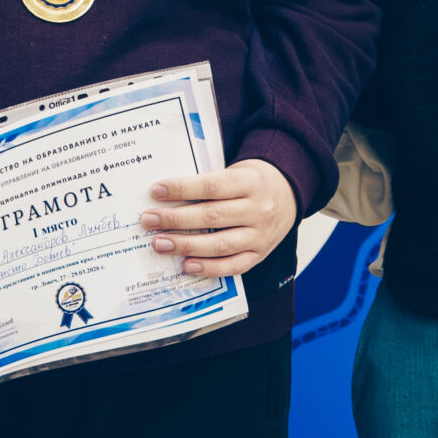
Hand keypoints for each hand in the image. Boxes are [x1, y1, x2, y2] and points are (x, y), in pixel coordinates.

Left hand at [142, 158, 296, 276]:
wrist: (289, 192)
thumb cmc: (251, 180)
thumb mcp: (236, 170)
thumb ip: (209, 183)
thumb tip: (165, 196)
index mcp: (250, 182)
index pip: (212, 186)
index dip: (183, 189)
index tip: (156, 191)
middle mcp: (258, 209)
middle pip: (213, 216)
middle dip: (176, 219)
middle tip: (149, 220)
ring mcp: (261, 235)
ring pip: (221, 244)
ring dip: (186, 245)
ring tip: (160, 243)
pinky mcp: (261, 254)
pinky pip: (234, 266)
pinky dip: (209, 268)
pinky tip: (186, 265)